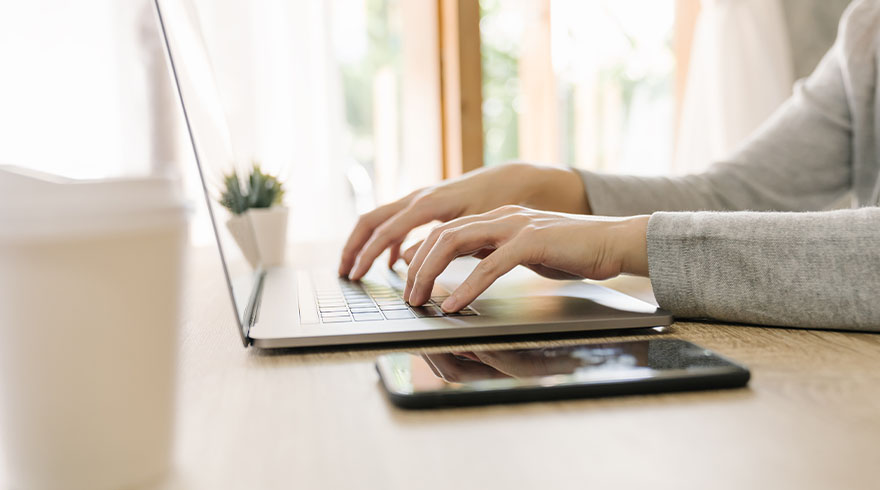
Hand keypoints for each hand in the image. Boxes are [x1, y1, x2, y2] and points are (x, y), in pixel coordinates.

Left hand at [403, 206, 649, 311]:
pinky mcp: (532, 242)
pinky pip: (489, 265)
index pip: (446, 231)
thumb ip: (492, 253)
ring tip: (420, 301)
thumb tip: (462, 265)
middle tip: (408, 296)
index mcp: (498, 218)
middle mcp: (502, 216)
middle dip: (417, 266)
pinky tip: (455, 305)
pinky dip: (467, 286)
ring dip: (432, 273)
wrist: (616, 241)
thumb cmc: (573, 251)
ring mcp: (516, 226)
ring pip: (456, 243)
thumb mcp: (523, 252)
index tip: (408, 280)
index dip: (421, 255)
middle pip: (442, 235)